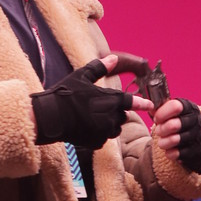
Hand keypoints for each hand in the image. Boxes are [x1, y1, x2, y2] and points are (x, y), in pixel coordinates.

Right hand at [31, 52, 151, 148]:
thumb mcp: (81, 76)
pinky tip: (86, 127)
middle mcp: (109, 118)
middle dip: (116, 112)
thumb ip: (100, 67)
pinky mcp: (96, 143)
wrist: (50, 118)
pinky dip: (98, 134)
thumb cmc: (65, 95)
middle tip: (101, 107)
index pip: (131, 102)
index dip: (141, 103)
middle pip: (122, 116)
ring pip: (115, 129)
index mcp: (109, 100)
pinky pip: (103, 139)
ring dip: (109, 124)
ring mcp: (103, 132)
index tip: (150, 105)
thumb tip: (113, 58)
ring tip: (93, 117)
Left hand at [152, 98, 200, 172]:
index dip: (161, 113)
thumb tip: (148, 106)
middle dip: (161, 129)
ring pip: (174, 140)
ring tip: (162, 142)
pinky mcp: (197, 152)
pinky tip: (170, 151)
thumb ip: (160, 109)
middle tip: (159, 131)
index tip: (157, 118)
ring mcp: (198, 137)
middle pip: (173, 125)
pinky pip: (177, 153)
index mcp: (189, 108)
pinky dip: (170, 153)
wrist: (198, 143)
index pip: (175, 106)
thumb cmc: (180, 125)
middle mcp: (196, 120)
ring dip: (163, 142)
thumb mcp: (172, 113)